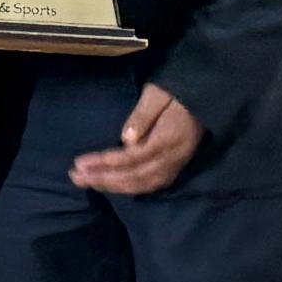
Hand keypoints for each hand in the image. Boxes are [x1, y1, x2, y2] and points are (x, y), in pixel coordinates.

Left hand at [72, 85, 206, 197]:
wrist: (206, 98)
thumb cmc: (176, 93)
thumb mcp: (158, 94)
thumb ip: (143, 115)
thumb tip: (126, 139)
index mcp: (168, 139)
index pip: (132, 158)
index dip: (105, 163)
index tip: (80, 163)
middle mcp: (173, 158)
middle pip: (135, 176)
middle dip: (103, 179)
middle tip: (75, 177)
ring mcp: (177, 165)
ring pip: (143, 184)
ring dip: (113, 186)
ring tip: (87, 182)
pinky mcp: (177, 167)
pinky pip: (152, 185)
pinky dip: (130, 188)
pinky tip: (112, 186)